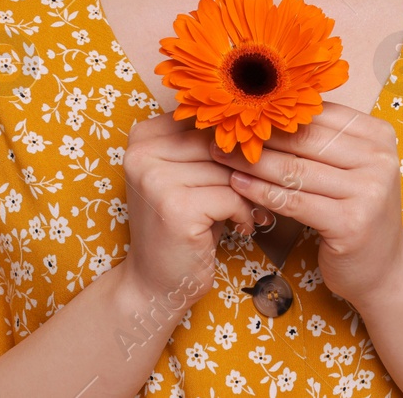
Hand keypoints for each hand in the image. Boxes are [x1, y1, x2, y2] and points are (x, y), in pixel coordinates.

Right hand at [121, 111, 259, 313]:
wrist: (155, 283)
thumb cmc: (181, 225)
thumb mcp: (189, 177)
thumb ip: (209, 147)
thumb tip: (259, 123)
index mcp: (143, 136)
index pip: (205, 120)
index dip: (235, 140)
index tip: (252, 161)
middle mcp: (142, 152)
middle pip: (217, 144)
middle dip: (245, 168)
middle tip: (261, 189)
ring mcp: (155, 179)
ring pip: (228, 170)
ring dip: (248, 193)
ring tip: (249, 211)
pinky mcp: (176, 207)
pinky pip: (231, 196)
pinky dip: (244, 213)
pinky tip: (241, 227)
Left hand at [207, 103, 402, 307]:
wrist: (384, 270)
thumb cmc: (355, 211)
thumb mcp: (348, 168)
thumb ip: (319, 139)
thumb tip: (264, 107)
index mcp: (379, 134)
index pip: (318, 114)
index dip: (276, 112)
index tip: (240, 112)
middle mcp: (379, 158)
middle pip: (304, 139)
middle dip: (259, 136)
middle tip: (222, 133)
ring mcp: (369, 191)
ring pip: (295, 169)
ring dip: (252, 163)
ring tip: (221, 156)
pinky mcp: (351, 223)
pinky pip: (294, 201)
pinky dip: (261, 192)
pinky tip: (237, 185)